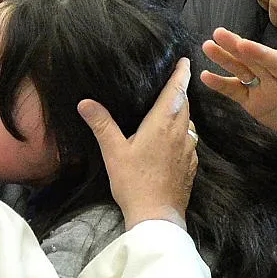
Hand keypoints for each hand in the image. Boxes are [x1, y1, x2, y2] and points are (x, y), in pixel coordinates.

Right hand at [78, 58, 195, 230]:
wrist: (157, 216)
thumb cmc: (134, 181)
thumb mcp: (113, 151)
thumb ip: (101, 124)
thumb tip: (85, 102)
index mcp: (163, 125)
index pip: (177, 92)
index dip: (181, 75)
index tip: (185, 61)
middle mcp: (180, 134)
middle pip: (185, 105)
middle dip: (181, 91)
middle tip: (175, 80)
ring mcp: (188, 151)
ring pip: (189, 123)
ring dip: (183, 112)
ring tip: (172, 107)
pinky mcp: (190, 166)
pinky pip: (190, 141)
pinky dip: (184, 132)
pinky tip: (173, 139)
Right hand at [201, 27, 276, 146]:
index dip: (262, 54)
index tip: (244, 44)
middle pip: (256, 60)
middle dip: (237, 47)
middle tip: (218, 33)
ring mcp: (265, 89)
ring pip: (242, 71)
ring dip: (225, 59)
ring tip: (207, 45)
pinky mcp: (255, 102)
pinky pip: (235, 91)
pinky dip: (221, 84)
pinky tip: (205, 76)